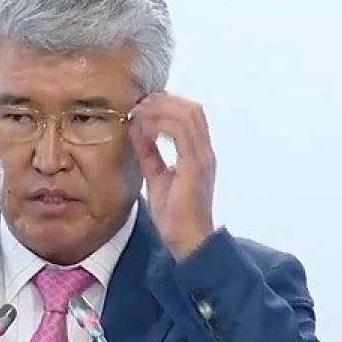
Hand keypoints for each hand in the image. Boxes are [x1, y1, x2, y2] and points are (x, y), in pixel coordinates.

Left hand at [127, 92, 216, 259]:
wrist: (187, 240)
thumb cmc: (174, 215)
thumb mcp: (156, 176)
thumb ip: (149, 153)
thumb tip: (137, 130)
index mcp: (198, 154)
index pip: (190, 116)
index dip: (168, 104)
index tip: (142, 105)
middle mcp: (204, 152)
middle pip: (192, 109)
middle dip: (165, 101)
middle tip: (139, 103)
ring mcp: (202, 157)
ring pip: (189, 115)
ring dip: (162, 108)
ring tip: (140, 111)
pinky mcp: (195, 165)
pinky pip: (181, 133)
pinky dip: (162, 124)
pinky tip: (145, 127)